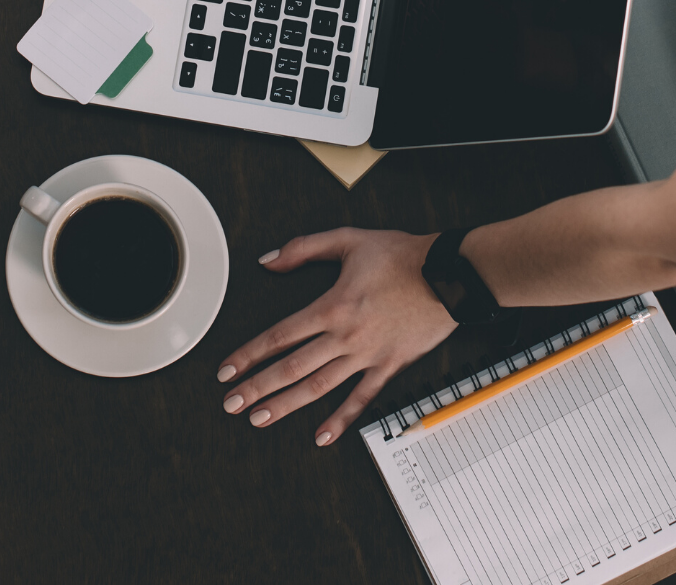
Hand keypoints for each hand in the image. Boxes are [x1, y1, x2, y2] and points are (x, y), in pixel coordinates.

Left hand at [214, 229, 453, 445]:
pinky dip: (340, 420)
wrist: (448, 274)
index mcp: (332, 306)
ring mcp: (367, 356)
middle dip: (257, 388)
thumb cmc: (401, 255)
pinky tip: (321, 435)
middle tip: (231, 404)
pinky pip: (361, 400)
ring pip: (318, 387)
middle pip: (291, 367)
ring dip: (286, 406)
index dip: (249, 354)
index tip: (227, 370)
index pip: (279, 336)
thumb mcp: (348, 240)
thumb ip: (303, 248)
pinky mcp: (389, 367)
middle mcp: (345, 336)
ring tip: (258, 419)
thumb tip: (269, 260)